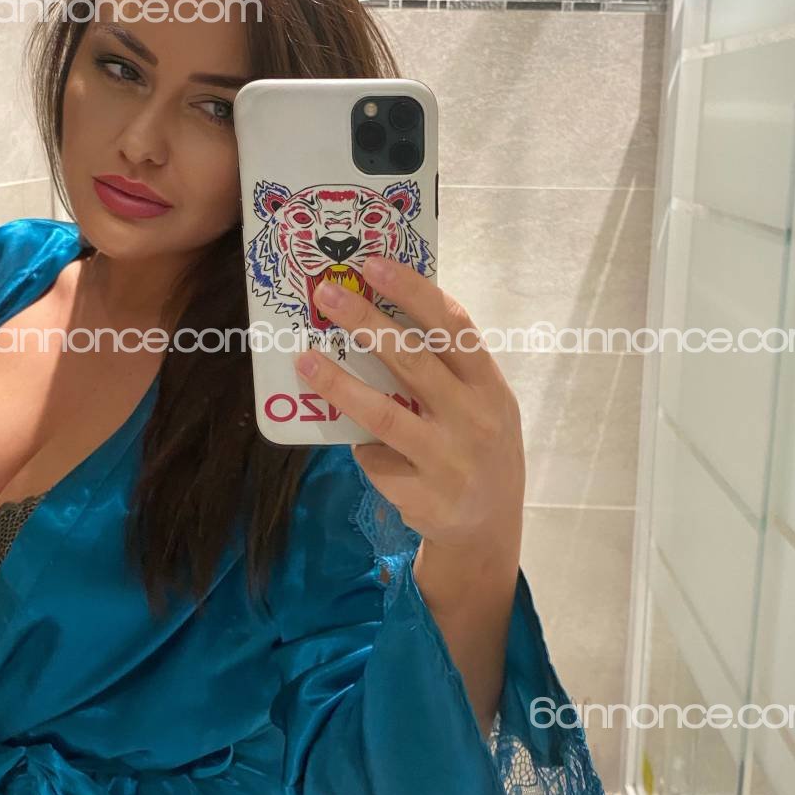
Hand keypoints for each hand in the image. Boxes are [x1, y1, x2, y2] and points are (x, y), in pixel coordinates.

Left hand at [294, 254, 525, 594]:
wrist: (489, 529)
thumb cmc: (478, 446)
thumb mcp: (482, 403)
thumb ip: (448, 369)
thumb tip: (382, 313)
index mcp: (490, 386)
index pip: (453, 328)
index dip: (414, 292)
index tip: (375, 265)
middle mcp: (474, 419)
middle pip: (413, 361)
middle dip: (366, 322)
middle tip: (326, 295)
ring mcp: (449, 461)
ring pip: (384, 414)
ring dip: (340, 383)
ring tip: (305, 360)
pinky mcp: (422, 496)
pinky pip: (375, 459)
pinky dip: (360, 446)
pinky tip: (352, 441)